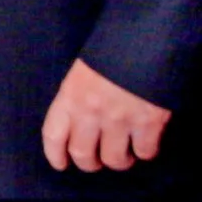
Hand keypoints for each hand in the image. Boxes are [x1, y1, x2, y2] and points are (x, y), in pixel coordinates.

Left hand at [42, 59, 169, 172]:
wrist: (148, 38)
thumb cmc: (114, 48)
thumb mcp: (85, 69)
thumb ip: (79, 96)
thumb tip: (80, 123)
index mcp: (71, 94)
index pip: (53, 134)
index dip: (55, 154)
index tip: (61, 164)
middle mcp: (91, 111)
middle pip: (83, 155)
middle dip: (90, 163)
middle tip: (98, 159)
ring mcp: (120, 119)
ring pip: (114, 160)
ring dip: (120, 160)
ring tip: (125, 152)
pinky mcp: (148, 123)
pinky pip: (144, 152)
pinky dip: (145, 151)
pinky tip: (146, 142)